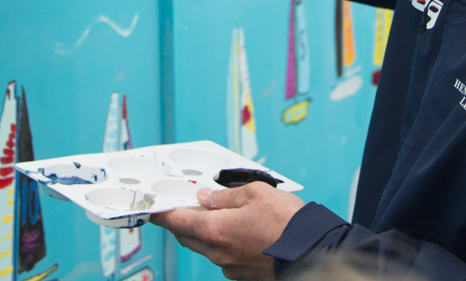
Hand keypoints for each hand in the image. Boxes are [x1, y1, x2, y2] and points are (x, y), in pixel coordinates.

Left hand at [151, 183, 304, 280]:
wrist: (311, 250)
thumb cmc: (285, 221)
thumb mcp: (255, 193)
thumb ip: (225, 195)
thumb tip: (206, 197)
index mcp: (214, 230)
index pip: (176, 221)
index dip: (162, 213)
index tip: (153, 207)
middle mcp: (217, 252)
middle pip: (187, 236)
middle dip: (183, 220)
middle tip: (187, 204)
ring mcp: (229, 266)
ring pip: (205, 247)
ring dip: (204, 232)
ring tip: (217, 214)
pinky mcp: (242, 274)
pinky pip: (223, 256)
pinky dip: (222, 243)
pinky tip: (237, 231)